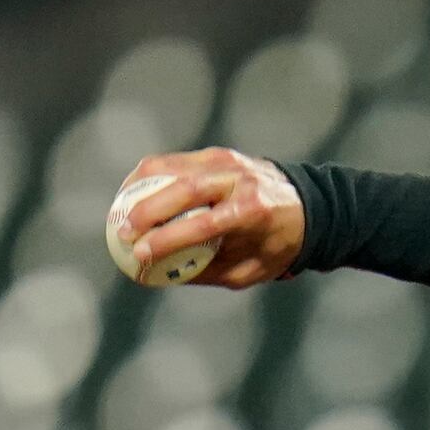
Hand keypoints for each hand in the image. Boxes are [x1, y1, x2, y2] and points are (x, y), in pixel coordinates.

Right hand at [112, 148, 304, 288]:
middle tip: (122, 234)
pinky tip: (133, 196)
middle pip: (182, 189)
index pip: (202, 224)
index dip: (167, 239)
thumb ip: (206, 272)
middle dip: (145, 212)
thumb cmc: (275, 245)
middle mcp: (239, 180)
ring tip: (120, 215)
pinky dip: (148, 178)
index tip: (140, 255)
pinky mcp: (217, 154)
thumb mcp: (250, 270)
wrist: (308, 206)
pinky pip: (173, 162)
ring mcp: (226, 161)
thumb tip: (157, 275)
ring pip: (171, 168)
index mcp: (253, 211)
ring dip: (139, 190)